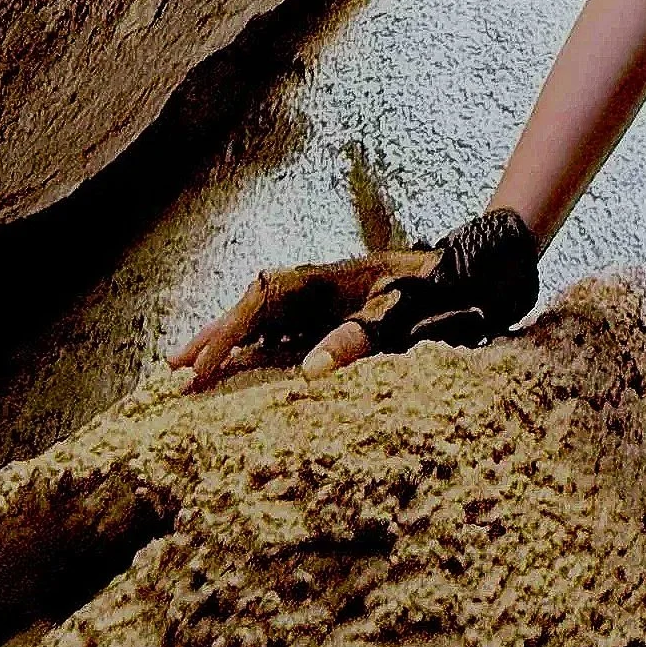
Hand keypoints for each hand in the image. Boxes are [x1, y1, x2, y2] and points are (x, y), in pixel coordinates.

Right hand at [165, 209, 540, 386]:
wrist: (471, 271)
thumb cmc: (435, 290)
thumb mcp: (400, 316)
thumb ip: (357, 341)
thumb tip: (309, 375)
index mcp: (320, 279)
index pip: (257, 302)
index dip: (225, 335)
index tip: (198, 368)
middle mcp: (312, 285)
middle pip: (248, 306)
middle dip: (212, 337)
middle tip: (174, 373)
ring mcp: (321, 299)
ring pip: (260, 317)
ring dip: (228, 341)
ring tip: (190, 371)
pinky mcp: (332, 313)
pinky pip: (281, 329)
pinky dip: (255, 347)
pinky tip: (241, 370)